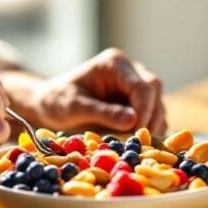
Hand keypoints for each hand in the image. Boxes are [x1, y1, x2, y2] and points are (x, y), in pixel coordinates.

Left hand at [30, 48, 165, 134]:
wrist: (49, 104)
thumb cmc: (58, 101)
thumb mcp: (75, 107)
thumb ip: (103, 112)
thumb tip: (133, 120)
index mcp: (114, 64)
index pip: (142, 86)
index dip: (144, 110)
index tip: (135, 132)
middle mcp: (129, 70)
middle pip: (154, 91)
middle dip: (150, 118)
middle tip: (138, 141)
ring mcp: (134, 85)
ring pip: (158, 103)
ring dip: (152, 125)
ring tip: (136, 144)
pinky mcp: (136, 101)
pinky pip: (152, 114)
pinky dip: (149, 129)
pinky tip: (135, 142)